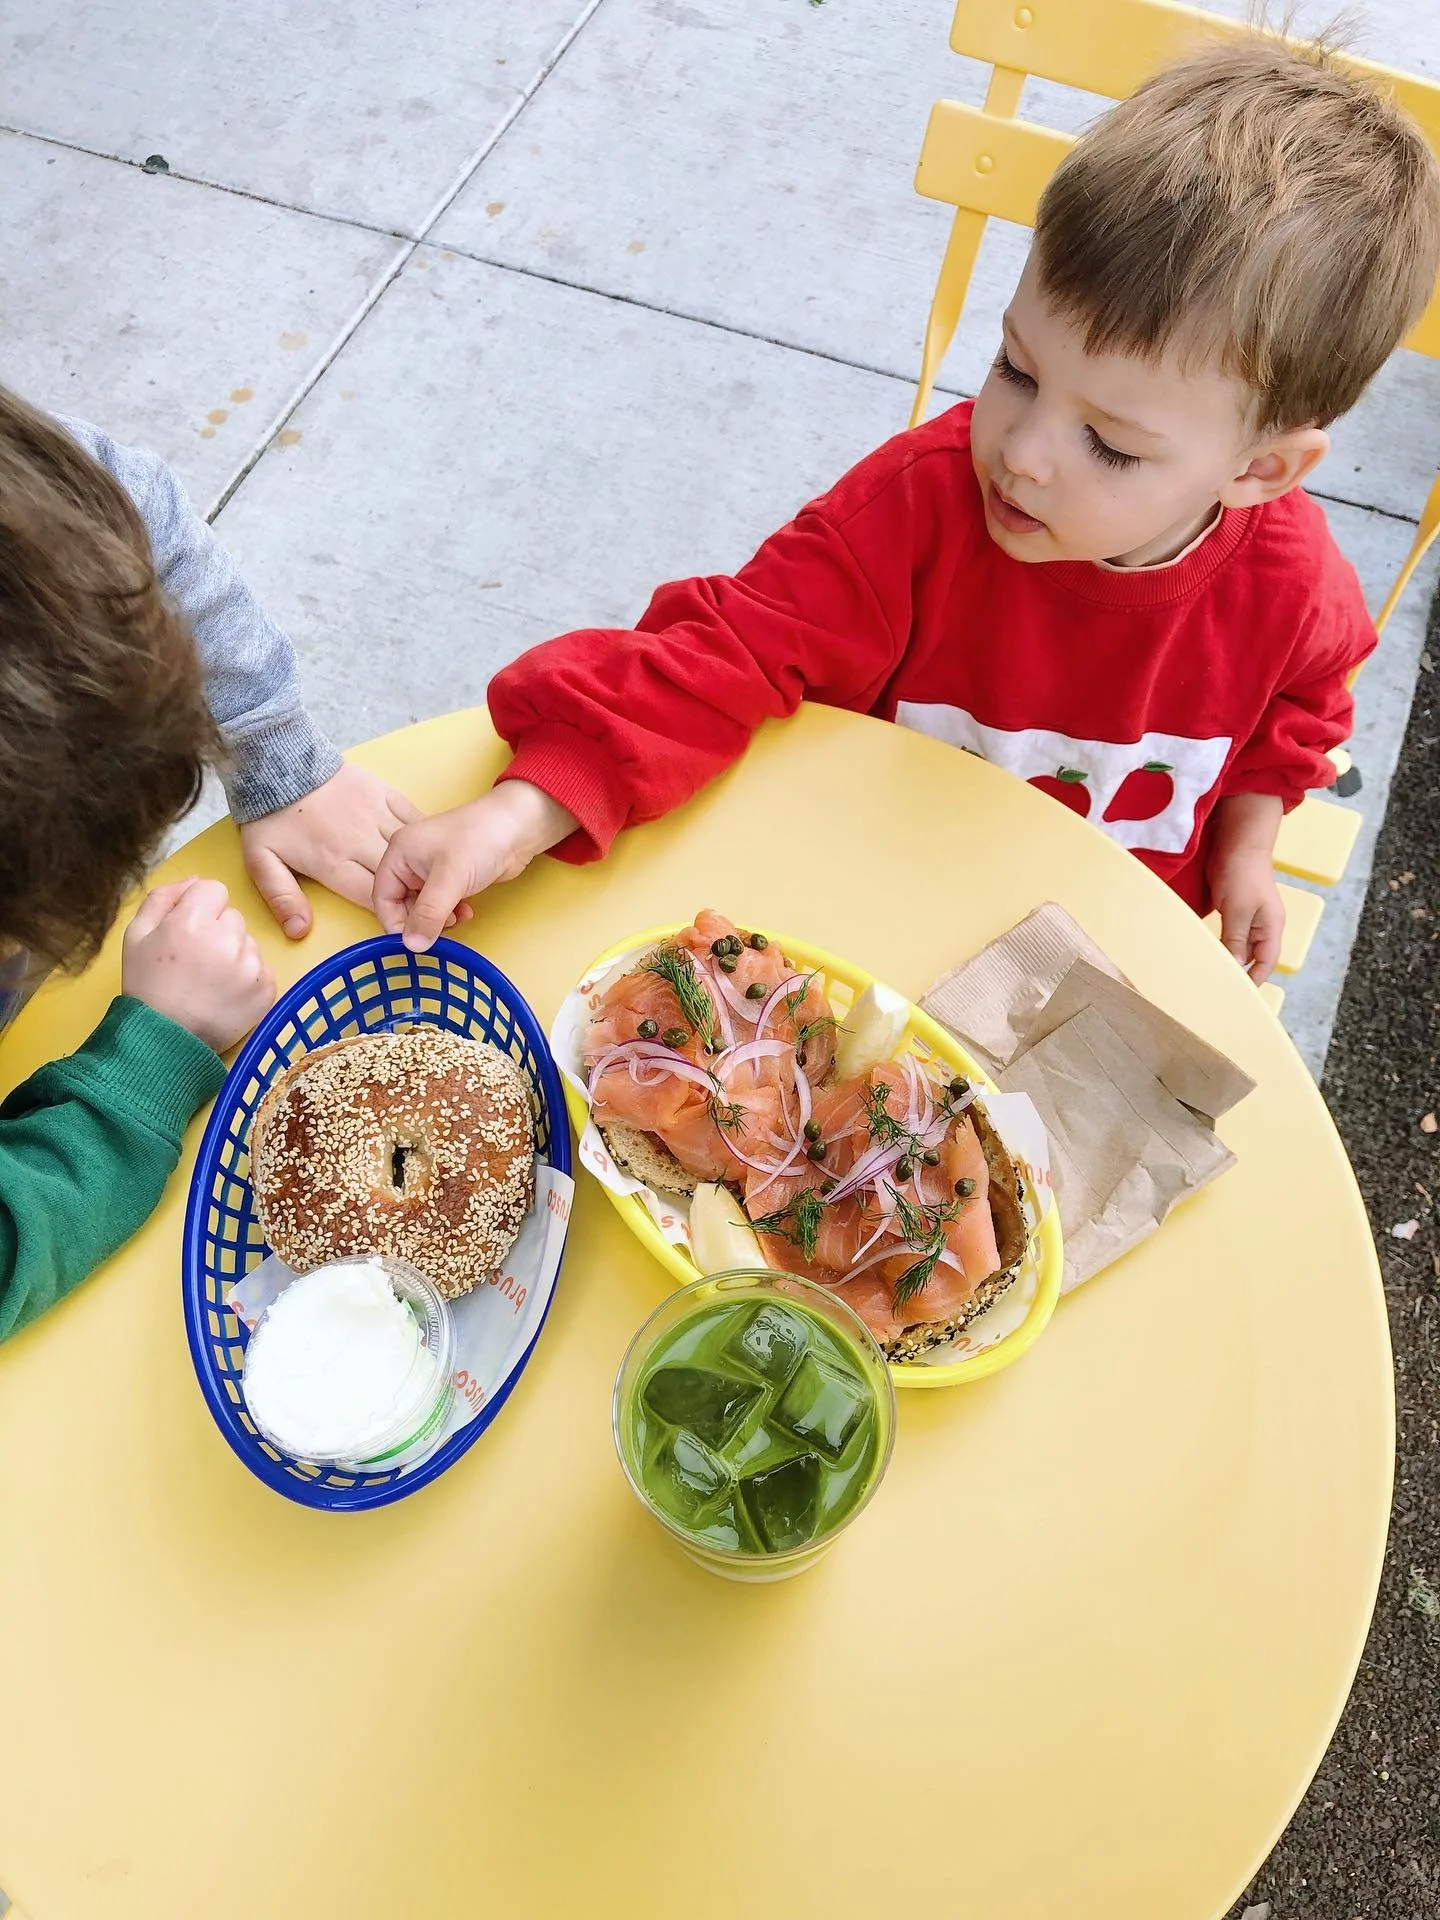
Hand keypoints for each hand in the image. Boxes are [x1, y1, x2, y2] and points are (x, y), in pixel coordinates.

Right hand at [122, 879, 275, 1052]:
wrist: (163, 1040)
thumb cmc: (147, 987)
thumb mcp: (136, 934)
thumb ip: (163, 897)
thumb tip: (194, 880)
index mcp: (192, 921)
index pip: (214, 889)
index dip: (200, 908)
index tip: (189, 930)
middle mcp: (226, 939)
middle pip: (233, 916)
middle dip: (217, 931)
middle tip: (196, 960)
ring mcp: (250, 966)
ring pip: (248, 942)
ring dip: (234, 954)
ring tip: (209, 980)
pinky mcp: (266, 990)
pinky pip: (262, 969)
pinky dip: (247, 978)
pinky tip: (224, 993)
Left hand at [240, 761, 440, 939]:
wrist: (279, 761)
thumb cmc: (270, 815)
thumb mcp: (261, 861)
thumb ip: (281, 898)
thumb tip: (300, 931)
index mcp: (333, 862)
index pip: (372, 897)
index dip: (393, 914)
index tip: (406, 924)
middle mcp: (359, 841)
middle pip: (399, 877)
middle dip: (419, 896)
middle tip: (436, 910)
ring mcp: (375, 815)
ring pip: (413, 849)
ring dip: (429, 868)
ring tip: (444, 884)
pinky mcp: (383, 793)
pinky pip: (412, 817)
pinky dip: (425, 835)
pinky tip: (434, 848)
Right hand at [374, 781, 578, 952]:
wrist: (518, 827)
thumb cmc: (480, 838)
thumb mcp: (450, 879)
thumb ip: (429, 914)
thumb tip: (412, 945)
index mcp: (399, 853)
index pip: (383, 897)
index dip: (396, 922)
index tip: (413, 942)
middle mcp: (411, 860)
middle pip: (401, 904)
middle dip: (420, 921)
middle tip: (439, 931)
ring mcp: (431, 868)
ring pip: (422, 906)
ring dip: (437, 919)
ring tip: (455, 919)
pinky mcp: (451, 876)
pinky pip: (440, 903)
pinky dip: (450, 912)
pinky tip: (465, 911)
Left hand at [1207, 793, 1285, 985]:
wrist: (1237, 839)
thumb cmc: (1242, 871)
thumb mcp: (1238, 909)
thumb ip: (1235, 939)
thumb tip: (1234, 968)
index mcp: (1271, 928)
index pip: (1265, 964)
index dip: (1254, 981)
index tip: (1236, 997)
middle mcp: (1262, 926)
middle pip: (1251, 958)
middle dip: (1237, 973)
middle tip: (1215, 990)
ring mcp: (1248, 917)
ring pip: (1237, 947)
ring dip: (1225, 958)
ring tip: (1206, 975)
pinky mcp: (1234, 909)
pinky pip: (1228, 934)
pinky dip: (1218, 944)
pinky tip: (1203, 950)